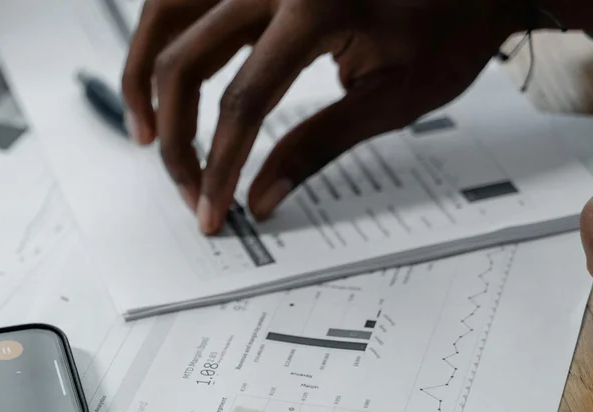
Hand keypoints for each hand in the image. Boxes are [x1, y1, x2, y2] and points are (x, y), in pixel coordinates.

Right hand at [121, 0, 522, 233]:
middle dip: (176, 136)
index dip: (218, 165)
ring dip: (143, 76)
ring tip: (147, 134)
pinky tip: (167, 82)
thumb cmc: (449, 28)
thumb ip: (317, 147)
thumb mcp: (391, 98)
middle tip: (187, 189)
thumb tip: (262, 198)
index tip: (212, 210)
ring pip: (163, 13)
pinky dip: (165, 40)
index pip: (242, 101)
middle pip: (185, 59)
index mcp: (315, 6)